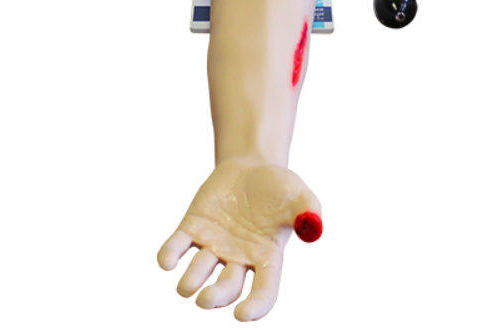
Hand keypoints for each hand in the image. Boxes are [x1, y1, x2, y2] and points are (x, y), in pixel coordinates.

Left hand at [157, 158, 321, 321]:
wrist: (251, 166)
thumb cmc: (279, 185)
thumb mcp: (298, 193)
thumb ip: (309, 209)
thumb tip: (314, 227)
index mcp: (267, 257)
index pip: (263, 293)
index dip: (254, 307)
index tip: (241, 315)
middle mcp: (238, 258)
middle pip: (226, 289)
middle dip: (215, 298)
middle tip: (204, 300)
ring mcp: (214, 244)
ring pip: (199, 272)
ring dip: (191, 281)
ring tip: (186, 287)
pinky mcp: (194, 227)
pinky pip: (177, 247)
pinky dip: (169, 255)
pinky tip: (166, 261)